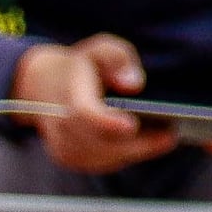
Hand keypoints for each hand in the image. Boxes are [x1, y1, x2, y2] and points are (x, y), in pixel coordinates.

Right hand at [13, 33, 172, 174]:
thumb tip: (134, 85)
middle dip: (134, 144)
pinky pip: (96, 163)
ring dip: (132, 152)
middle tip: (169, 138)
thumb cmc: (81, 65)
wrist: (43, 85)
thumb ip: (118, 59)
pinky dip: (121, 156)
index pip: (83, 112)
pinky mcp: (66, 157)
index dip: (106, 122)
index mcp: (68, 92)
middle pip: (97, 142)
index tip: (131, 126)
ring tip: (164, 140)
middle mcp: (59, 123)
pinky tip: (145, 146)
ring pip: (99, 157)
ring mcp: (60, 143)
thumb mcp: (101, 49)